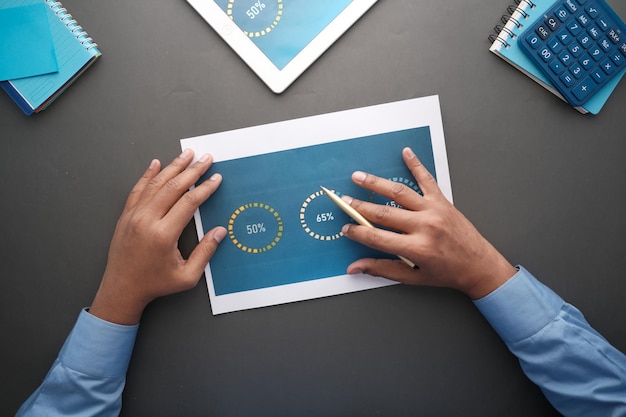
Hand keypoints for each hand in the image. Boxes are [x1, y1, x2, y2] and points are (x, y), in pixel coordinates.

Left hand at [89, 150, 225, 324]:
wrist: (121, 289)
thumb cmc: (155, 284)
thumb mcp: (187, 276)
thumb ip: (205, 252)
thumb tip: (220, 231)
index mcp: (164, 234)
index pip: (189, 202)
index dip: (205, 188)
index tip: (216, 178)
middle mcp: (147, 220)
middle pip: (174, 187)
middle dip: (193, 170)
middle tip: (206, 158)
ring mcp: (134, 216)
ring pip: (156, 184)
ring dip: (173, 167)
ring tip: (186, 154)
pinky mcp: (126, 216)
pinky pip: (138, 190)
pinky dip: (147, 175)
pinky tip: (156, 164)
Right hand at [341, 147, 516, 298]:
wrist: (478, 265)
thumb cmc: (447, 272)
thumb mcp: (412, 277)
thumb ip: (382, 269)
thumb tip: (355, 267)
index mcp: (416, 248)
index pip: (377, 238)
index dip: (358, 232)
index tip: (346, 229)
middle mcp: (425, 227)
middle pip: (384, 213)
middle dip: (360, 207)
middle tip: (344, 201)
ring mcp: (434, 211)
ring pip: (399, 194)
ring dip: (376, 184)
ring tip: (359, 177)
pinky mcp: (443, 202)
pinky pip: (427, 180)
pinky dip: (416, 165)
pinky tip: (406, 153)